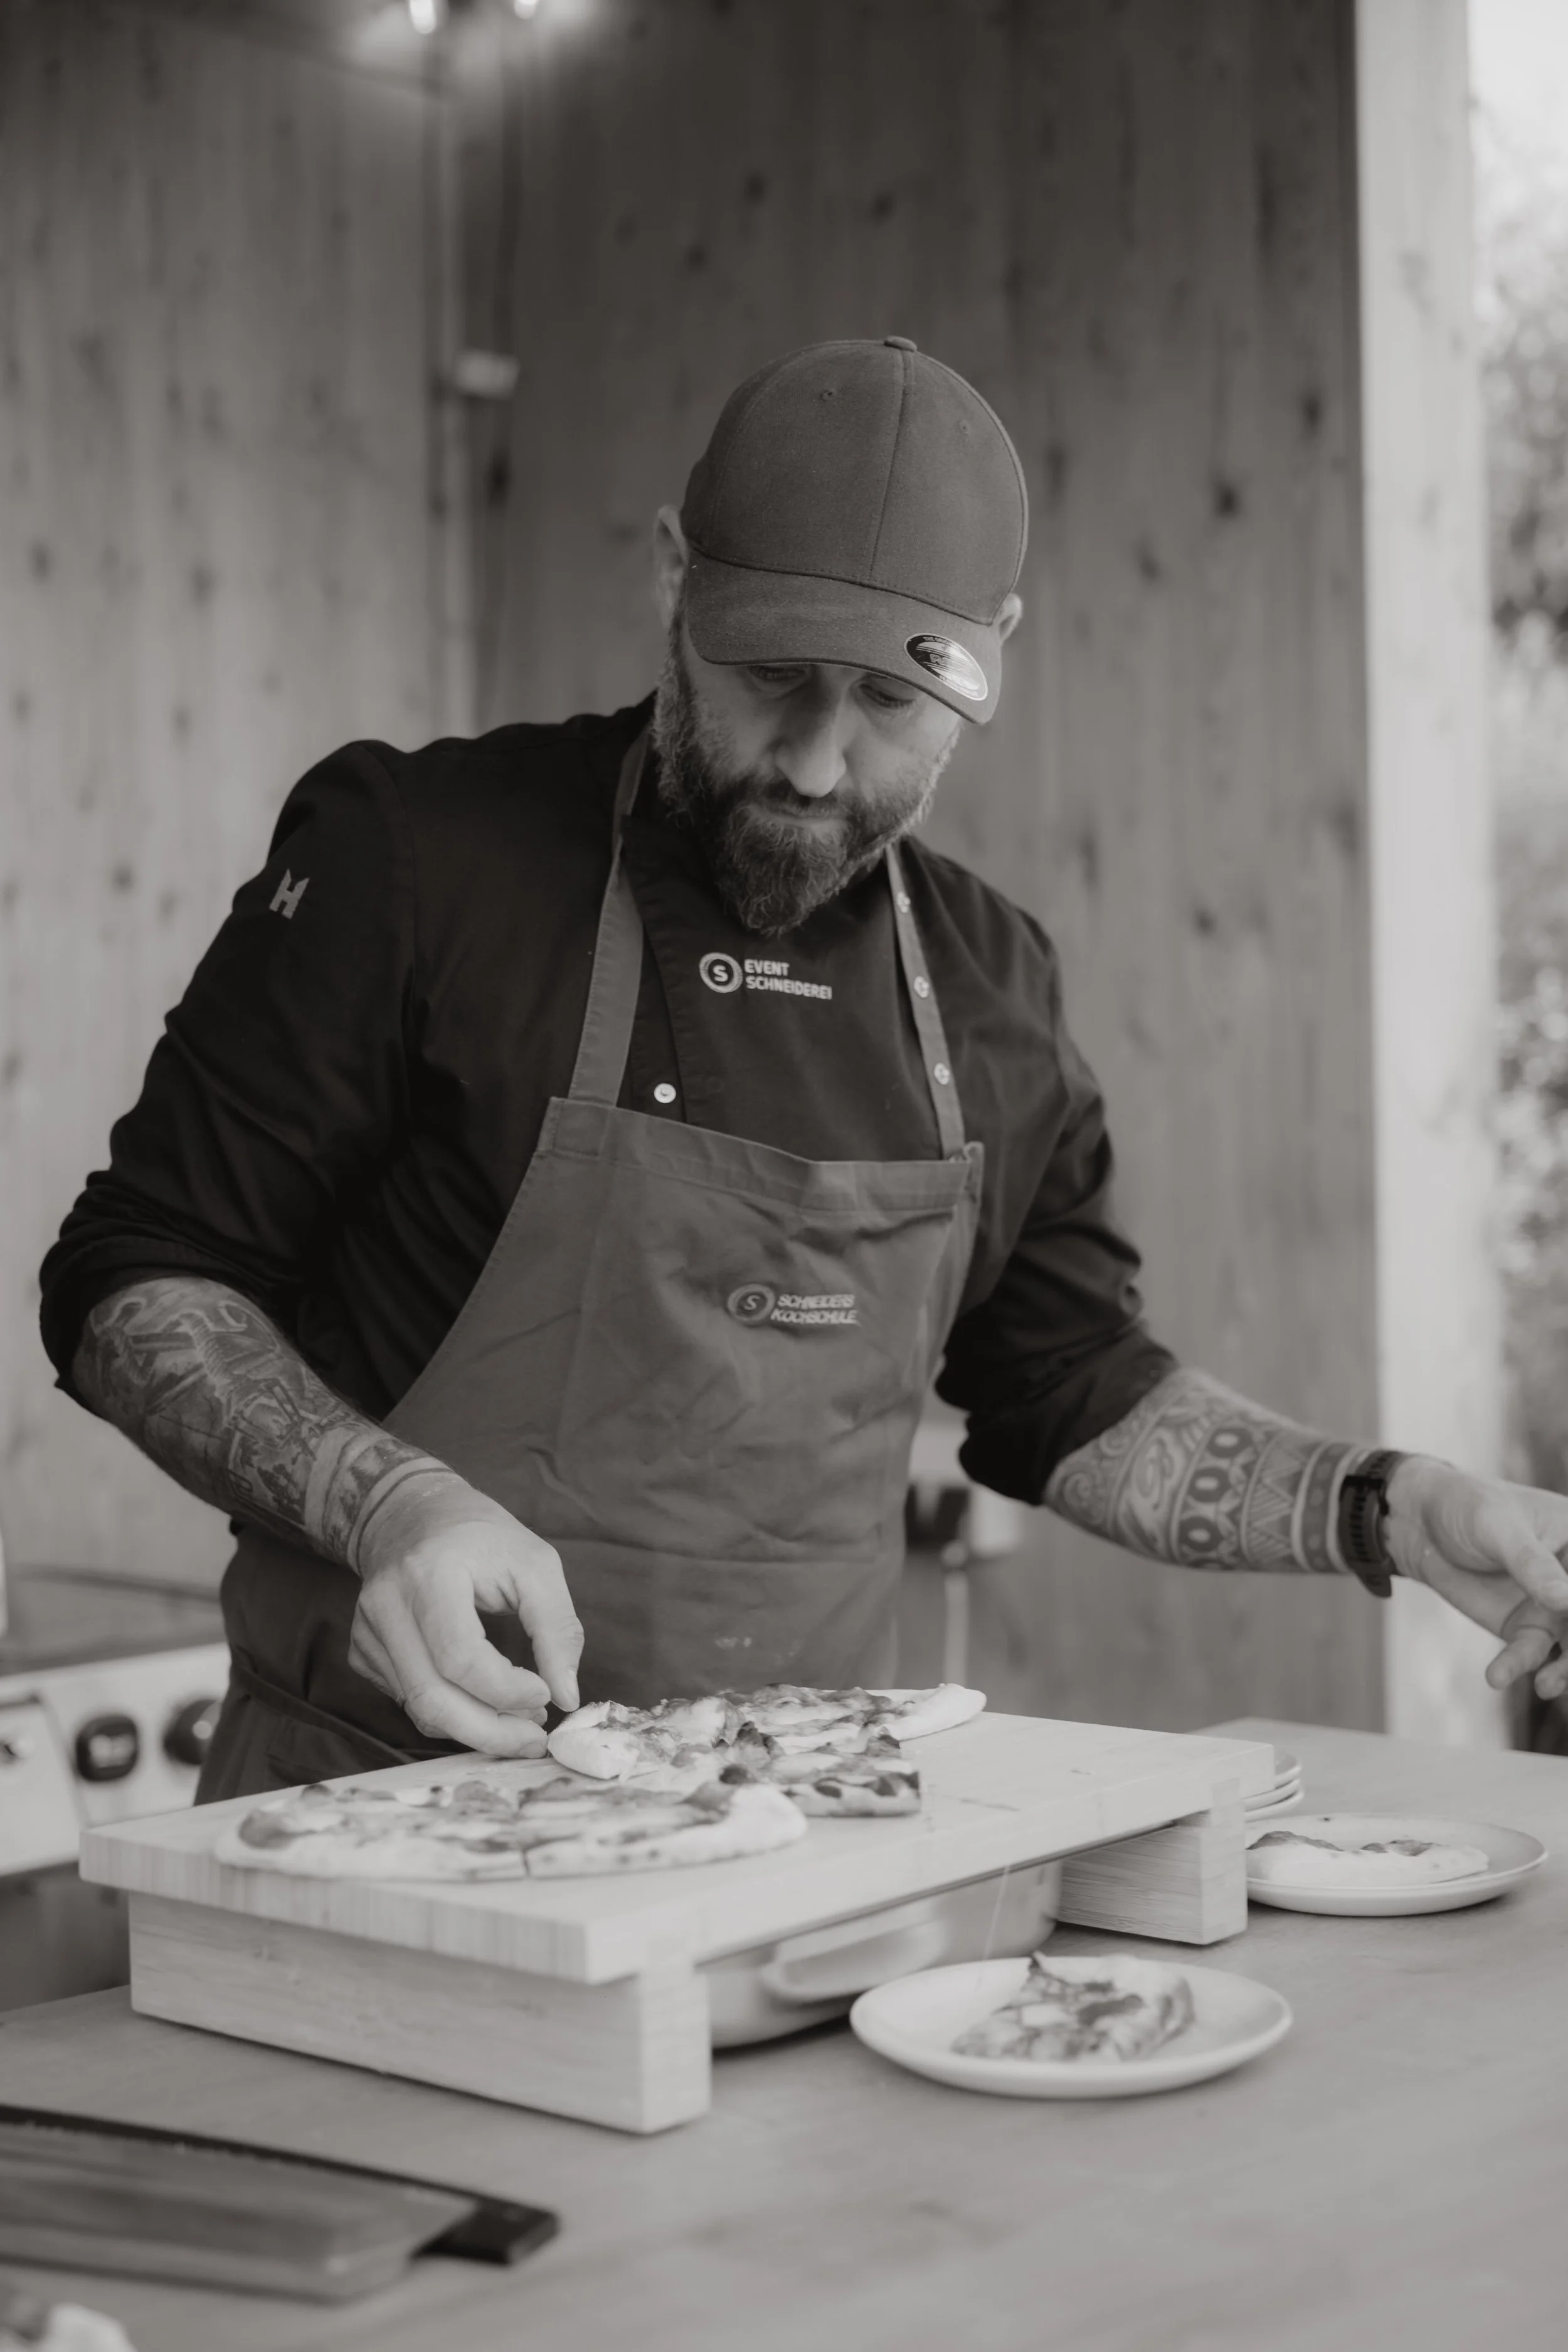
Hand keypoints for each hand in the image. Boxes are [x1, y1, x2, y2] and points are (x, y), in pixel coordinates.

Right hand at [348, 1472, 582, 1753]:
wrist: (411, 1513)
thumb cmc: (481, 1537)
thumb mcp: (535, 1564)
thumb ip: (557, 1629)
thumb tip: (567, 1696)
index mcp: (429, 1574)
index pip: (460, 1658)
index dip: (506, 1690)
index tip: (546, 1694)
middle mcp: (387, 1606)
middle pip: (431, 1698)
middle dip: (490, 1732)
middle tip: (534, 1740)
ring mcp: (367, 1632)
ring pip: (419, 1708)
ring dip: (475, 1728)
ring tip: (518, 1720)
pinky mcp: (363, 1652)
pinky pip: (409, 1701)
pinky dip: (451, 1713)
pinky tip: (483, 1701)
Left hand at [1385, 1457, 1567, 1695]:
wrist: (1421, 1524)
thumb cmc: (1467, 1507)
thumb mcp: (1497, 1526)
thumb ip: (1532, 1564)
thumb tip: (1567, 1599)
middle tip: (1567, 1667)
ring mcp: (1551, 1608)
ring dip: (1563, 1671)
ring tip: (1545, 1686)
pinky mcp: (1522, 1629)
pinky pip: (1528, 1654)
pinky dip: (1517, 1667)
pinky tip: (1497, 1676)